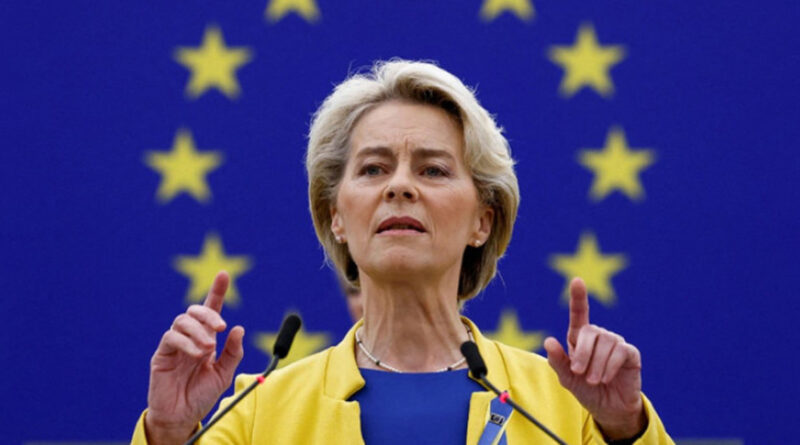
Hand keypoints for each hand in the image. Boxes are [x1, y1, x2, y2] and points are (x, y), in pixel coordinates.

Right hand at [145, 271, 244, 444]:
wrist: (183, 416)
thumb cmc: (202, 394)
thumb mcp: (224, 373)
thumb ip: (232, 352)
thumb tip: (238, 328)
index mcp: (206, 338)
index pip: (211, 310)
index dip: (216, 291)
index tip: (223, 274)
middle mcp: (189, 337)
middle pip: (194, 310)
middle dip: (208, 313)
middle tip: (220, 328)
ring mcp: (174, 344)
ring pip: (182, 321)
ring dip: (199, 331)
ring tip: (209, 348)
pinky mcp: (161, 354)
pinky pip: (171, 338)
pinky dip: (186, 342)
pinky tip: (196, 354)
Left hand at [543, 278, 645, 439]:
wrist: (608, 409)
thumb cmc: (586, 390)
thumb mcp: (567, 378)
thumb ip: (558, 361)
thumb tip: (548, 341)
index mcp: (580, 339)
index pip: (579, 314)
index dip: (578, 297)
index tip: (577, 280)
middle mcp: (599, 337)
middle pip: (590, 332)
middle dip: (582, 353)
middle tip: (578, 373)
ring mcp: (615, 343)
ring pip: (606, 342)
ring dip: (596, 364)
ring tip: (593, 381)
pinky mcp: (630, 354)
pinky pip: (620, 352)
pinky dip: (609, 366)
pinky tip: (605, 378)